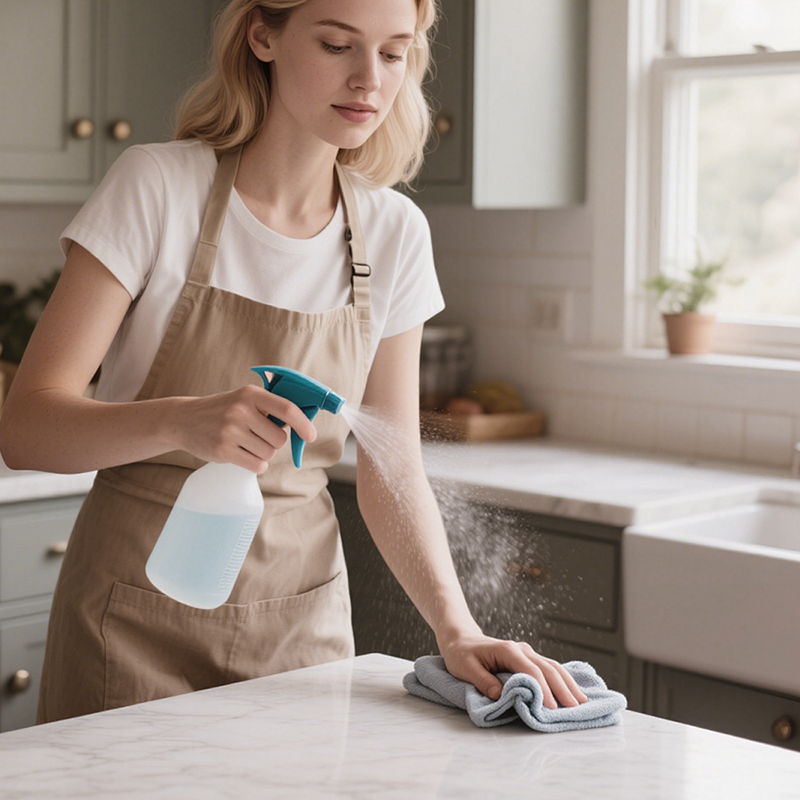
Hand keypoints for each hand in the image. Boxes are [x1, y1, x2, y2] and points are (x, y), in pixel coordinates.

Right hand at [172, 385, 316, 472]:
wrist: (184, 420)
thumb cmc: (222, 411)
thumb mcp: (244, 399)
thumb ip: (270, 409)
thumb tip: (303, 424)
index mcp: (251, 394)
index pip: (287, 409)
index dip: (304, 424)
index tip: (311, 436)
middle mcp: (241, 410)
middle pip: (279, 438)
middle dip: (274, 443)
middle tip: (257, 437)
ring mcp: (231, 430)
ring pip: (268, 454)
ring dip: (262, 454)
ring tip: (245, 444)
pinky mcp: (223, 450)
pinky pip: (256, 465)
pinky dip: (255, 465)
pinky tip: (242, 455)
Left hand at [438, 632, 588, 708]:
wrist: (461, 639)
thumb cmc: (461, 654)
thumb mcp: (465, 668)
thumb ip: (482, 681)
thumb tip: (498, 695)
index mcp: (507, 650)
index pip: (530, 670)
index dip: (542, 688)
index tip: (550, 707)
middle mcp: (521, 649)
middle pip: (547, 667)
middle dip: (562, 688)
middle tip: (573, 708)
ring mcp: (526, 652)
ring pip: (552, 666)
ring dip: (567, 683)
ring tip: (581, 701)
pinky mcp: (528, 658)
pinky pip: (549, 667)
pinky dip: (562, 678)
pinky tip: (571, 689)